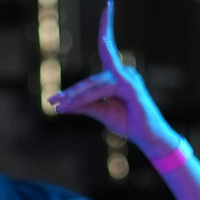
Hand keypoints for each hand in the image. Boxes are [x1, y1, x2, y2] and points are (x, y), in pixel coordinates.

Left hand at [47, 0, 178, 155]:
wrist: (147, 136)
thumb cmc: (127, 122)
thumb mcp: (100, 112)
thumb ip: (83, 106)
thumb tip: (60, 106)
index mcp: (116, 77)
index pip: (94, 71)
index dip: (76, 80)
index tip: (53, 99)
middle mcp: (122, 74)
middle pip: (91, 82)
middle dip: (71, 93)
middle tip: (51, 101)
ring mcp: (128, 78)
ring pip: (95, 86)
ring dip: (77, 97)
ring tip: (60, 105)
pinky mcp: (130, 87)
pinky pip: (105, 88)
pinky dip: (90, 90)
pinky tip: (92, 62)